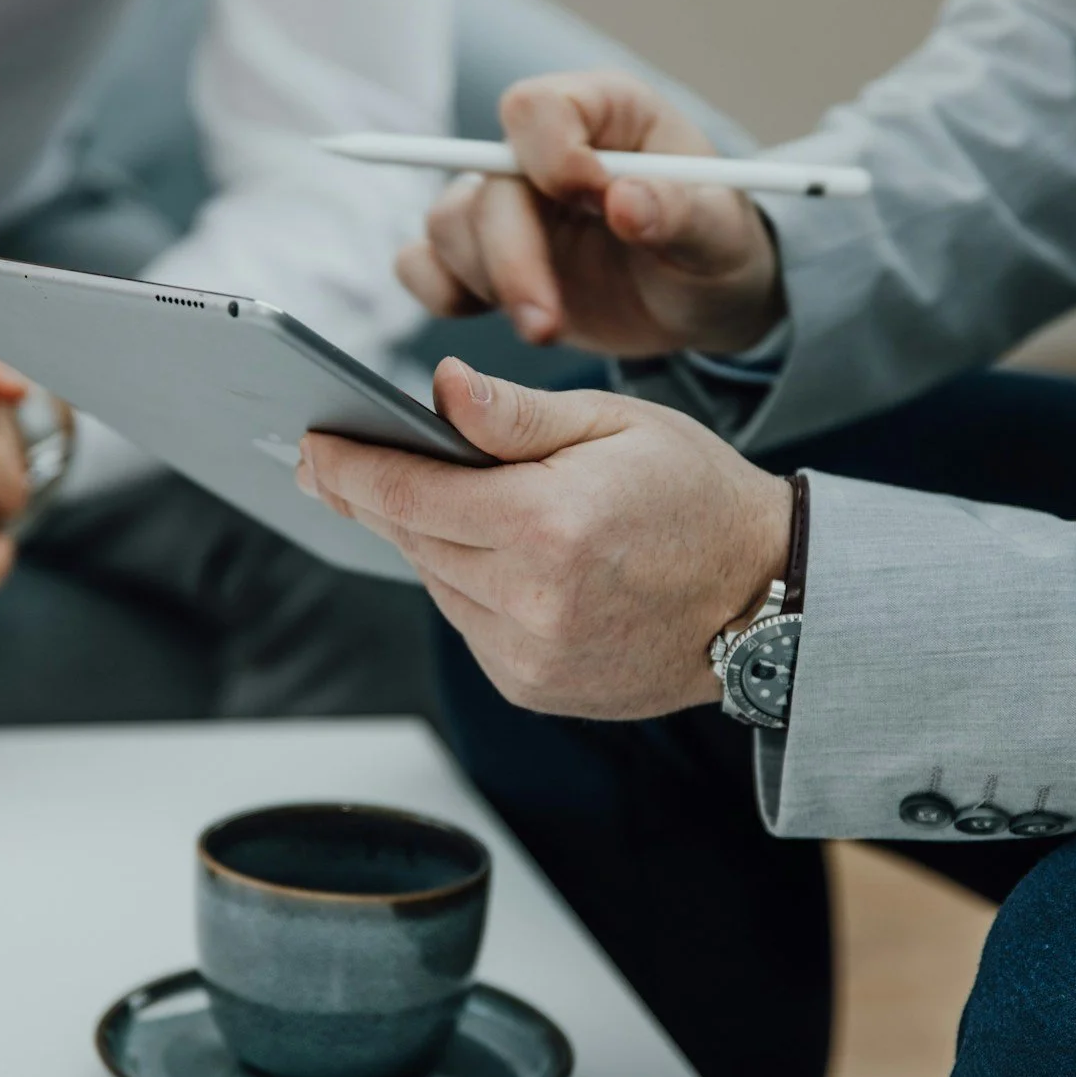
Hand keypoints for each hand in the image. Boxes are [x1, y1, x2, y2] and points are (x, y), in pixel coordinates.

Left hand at [296, 357, 790, 719]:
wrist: (763, 598)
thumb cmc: (695, 495)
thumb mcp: (616, 425)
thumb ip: (516, 414)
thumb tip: (439, 388)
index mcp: (548, 524)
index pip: (411, 492)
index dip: (351, 466)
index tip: (312, 444)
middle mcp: (532, 601)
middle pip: (413, 540)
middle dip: (374, 498)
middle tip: (333, 462)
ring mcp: (530, 655)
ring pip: (436, 584)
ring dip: (428, 542)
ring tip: (437, 501)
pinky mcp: (532, 687)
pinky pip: (468, 623)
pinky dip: (468, 586)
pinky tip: (500, 558)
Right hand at [396, 70, 784, 356]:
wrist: (700, 300)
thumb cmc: (714, 248)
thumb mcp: (719, 233)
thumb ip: (678, 212)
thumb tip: (625, 201)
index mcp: (602, 112)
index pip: (537, 109)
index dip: (552, 155)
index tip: (595, 205)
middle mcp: (541, 151)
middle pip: (487, 183)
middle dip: (512, 257)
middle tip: (546, 324)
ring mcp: (506, 205)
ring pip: (448, 224)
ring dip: (487, 281)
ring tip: (548, 324)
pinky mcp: (482, 258)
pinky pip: (423, 264)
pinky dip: (442, 293)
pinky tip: (497, 315)